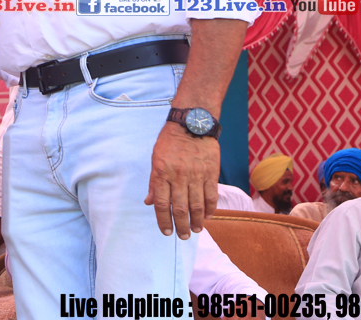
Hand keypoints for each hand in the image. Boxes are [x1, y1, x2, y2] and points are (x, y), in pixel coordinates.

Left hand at [144, 122, 218, 238]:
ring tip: (195, 230)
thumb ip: (154, 182)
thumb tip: (149, 202)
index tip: (166, 232)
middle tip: (182, 236)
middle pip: (180, 208)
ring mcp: (197, 175)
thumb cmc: (170, 141)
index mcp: (162, 173)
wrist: (192, 123)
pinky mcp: (211, 173)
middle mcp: (179, 176)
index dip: (163, 220)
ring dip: (196, 221)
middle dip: (181, 226)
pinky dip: (210, 209)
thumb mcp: (156, 159)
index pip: (162, 204)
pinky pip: (211, 195)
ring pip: (197, 205)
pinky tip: (207, 216)